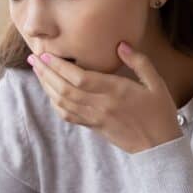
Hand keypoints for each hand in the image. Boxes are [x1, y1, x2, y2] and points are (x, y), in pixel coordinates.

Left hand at [27, 41, 182, 153]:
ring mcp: (94, 118)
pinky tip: (50, 92)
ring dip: (47, 86)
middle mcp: (100, 105)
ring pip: (62, 102)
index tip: (46, 54)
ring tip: (37, 71)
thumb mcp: (156, 84)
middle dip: (46, 73)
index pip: (79, 78)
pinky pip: (68, 115)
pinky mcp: (93, 126)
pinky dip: (55, 102)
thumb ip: (139, 62)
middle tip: (33, 58)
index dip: (59, 66)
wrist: (158, 147)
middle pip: (64, 88)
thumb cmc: (160, 113)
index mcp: (115, 92)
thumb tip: (121, 44)